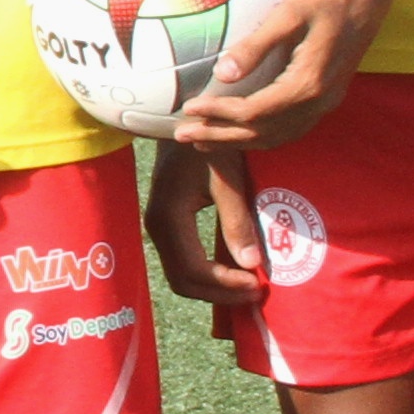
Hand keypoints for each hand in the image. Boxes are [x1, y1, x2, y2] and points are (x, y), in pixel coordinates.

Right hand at [140, 138, 268, 315]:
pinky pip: (182, 261)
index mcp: (169, 218)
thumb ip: (237, 222)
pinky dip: (207, 273)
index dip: (225, 285)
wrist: (183, 120)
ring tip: (247, 285)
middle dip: (219, 293)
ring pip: (181, 275)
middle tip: (255, 292)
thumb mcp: (227, 180)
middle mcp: (156, 228)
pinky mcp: (166, 224)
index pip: (194, 270)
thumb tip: (252, 265)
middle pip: (183, 281)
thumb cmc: (208, 145)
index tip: (257, 284)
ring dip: (214, 286)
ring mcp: (158, 227)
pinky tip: (232, 270)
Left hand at [171, 0, 388, 151]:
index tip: (188, 108)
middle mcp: (320, 100)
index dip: (218, 114)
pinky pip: (291, 128)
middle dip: (220, 136)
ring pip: (278, 136)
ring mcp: (326, 102)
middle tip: (182, 136)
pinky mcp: (327, 98)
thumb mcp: (290, 12)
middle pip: (263, 132)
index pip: (254, 112)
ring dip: (238, 141)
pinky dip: (262, 136)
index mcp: (309, 82)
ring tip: (203, 140)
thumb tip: (223, 73)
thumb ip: (257, 45)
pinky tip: (240, 132)